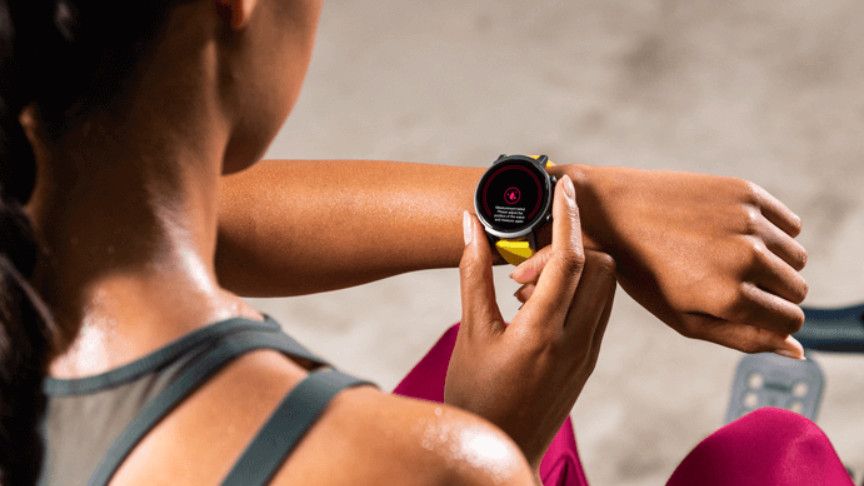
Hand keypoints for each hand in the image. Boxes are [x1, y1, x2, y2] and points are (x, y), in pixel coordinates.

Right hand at [445, 175, 615, 468]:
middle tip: (523, 265)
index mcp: (543, 333)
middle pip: (600, 265)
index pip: (571, 258)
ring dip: (573, 268)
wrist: (503, 450)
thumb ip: (473, 274)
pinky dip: (576, 291)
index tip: (564, 184)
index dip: (569, 215)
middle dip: (569, 246)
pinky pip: (597, 308)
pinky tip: (536, 306)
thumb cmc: (476, 397)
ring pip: (604, 285)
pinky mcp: (589, 360)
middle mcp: (576, 341)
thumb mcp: (469, 334)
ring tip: (524, 289)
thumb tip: (471, 225)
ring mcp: (588, 352)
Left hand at [525, 165, 806, 357]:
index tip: (745, 311)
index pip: (791, 320)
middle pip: (797, 289)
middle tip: (727, 283)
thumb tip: (799, 350)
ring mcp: (748, 220)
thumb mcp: (684, 318)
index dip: (771, 321)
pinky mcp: (745, 191)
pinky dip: (770, 233)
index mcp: (729, 296)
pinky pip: (789, 224)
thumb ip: (743, 338)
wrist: (611, 210)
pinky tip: (733, 234)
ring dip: (773, 262)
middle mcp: (746, 257)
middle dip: (772, 293)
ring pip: (797, 256)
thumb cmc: (643, 272)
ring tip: (727, 259)